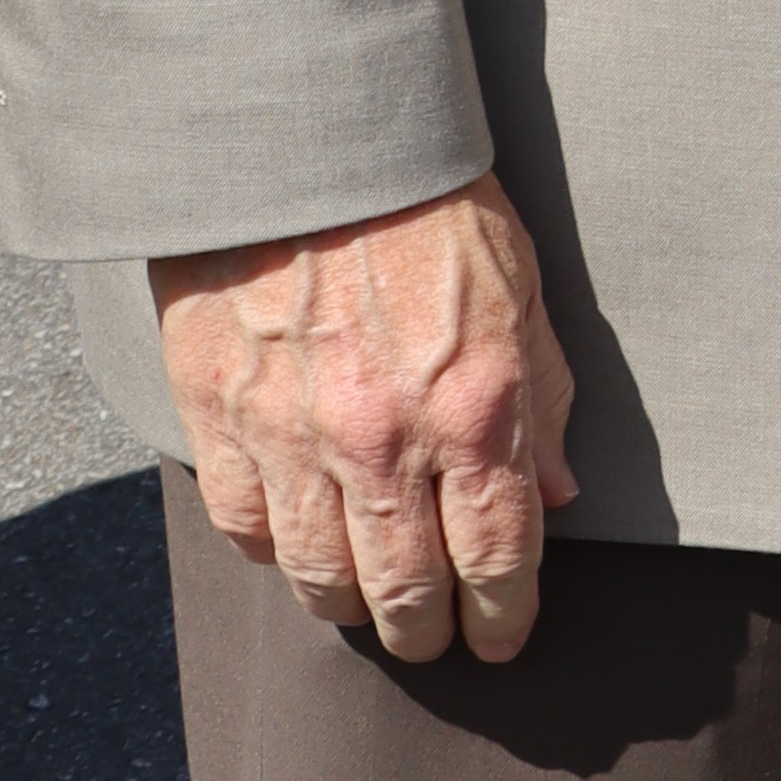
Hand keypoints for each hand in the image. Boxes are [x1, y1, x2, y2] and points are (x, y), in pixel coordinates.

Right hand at [156, 170, 581, 663]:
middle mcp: (385, 440)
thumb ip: (545, 397)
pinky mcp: (222, 424)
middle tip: (439, 639)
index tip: (504, 636)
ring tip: (373, 610)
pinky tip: (300, 548)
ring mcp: (295, 439)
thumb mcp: (521, 286)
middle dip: (430, 632)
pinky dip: (277, 554)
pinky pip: (248, 532)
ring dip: (354, 610)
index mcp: (474, 405)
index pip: (496, 554)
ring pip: (322, 581)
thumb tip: (557, 491)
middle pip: (407, 589)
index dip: (503, 613)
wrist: (310, 141)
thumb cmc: (431, 203)